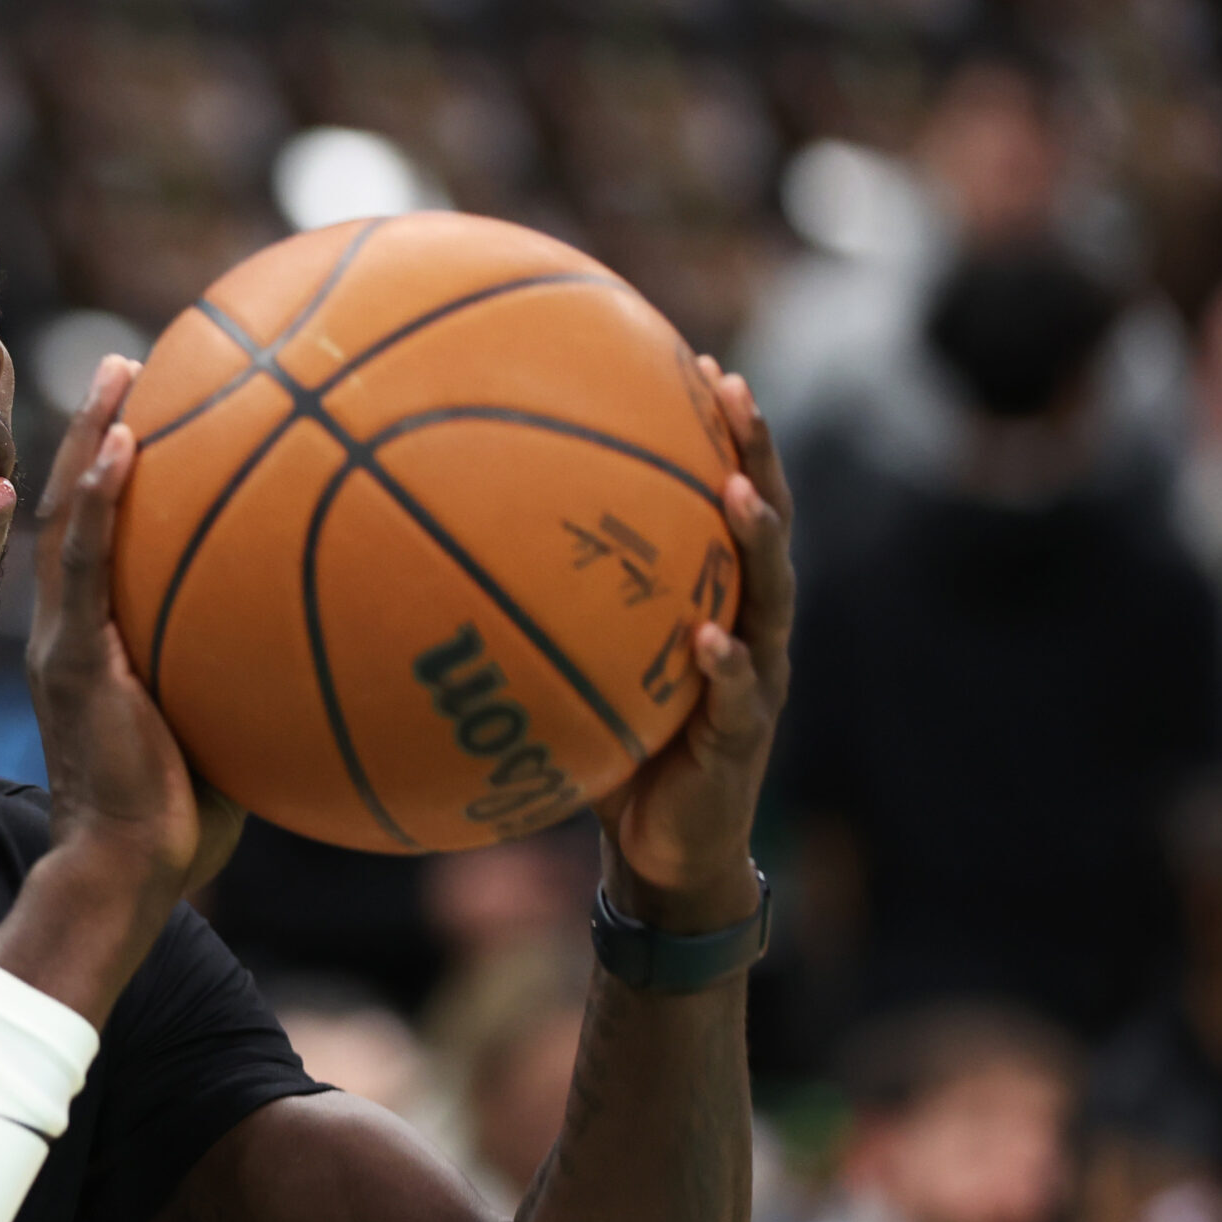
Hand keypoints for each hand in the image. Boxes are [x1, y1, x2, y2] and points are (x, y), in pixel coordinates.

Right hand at [28, 356, 244, 900]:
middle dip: (97, 432)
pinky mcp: (74, 662)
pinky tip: (124, 444)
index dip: (113, 478)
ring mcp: (65, 643)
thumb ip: (256, 680)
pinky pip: (84, 564)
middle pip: (73, 509)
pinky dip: (98, 499)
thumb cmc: (182, 824)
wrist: (125, 874)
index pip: (97, 545)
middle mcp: (68, 632)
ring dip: (91, 439)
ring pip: (67, 518)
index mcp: (94, 646)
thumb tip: (342, 642)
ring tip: (121, 372)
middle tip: (130, 364)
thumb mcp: (228, 733)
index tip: (151, 415)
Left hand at [591, 358, 792, 931]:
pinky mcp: (741, 741)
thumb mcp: (583, 673)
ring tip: (738, 493)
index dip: (728, 439)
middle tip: (736, 393)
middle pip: (767, 526)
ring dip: (756, 542)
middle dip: (756, 455)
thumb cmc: (617, 753)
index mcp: (719, 603)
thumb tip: (452, 558)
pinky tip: (709, 637)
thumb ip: (549, 619)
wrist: (665, 854)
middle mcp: (751, 629)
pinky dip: (725, 664)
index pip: (729, 503)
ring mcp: (756, 683)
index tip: (709, 367)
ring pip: (769, 599)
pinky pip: (736, 697)